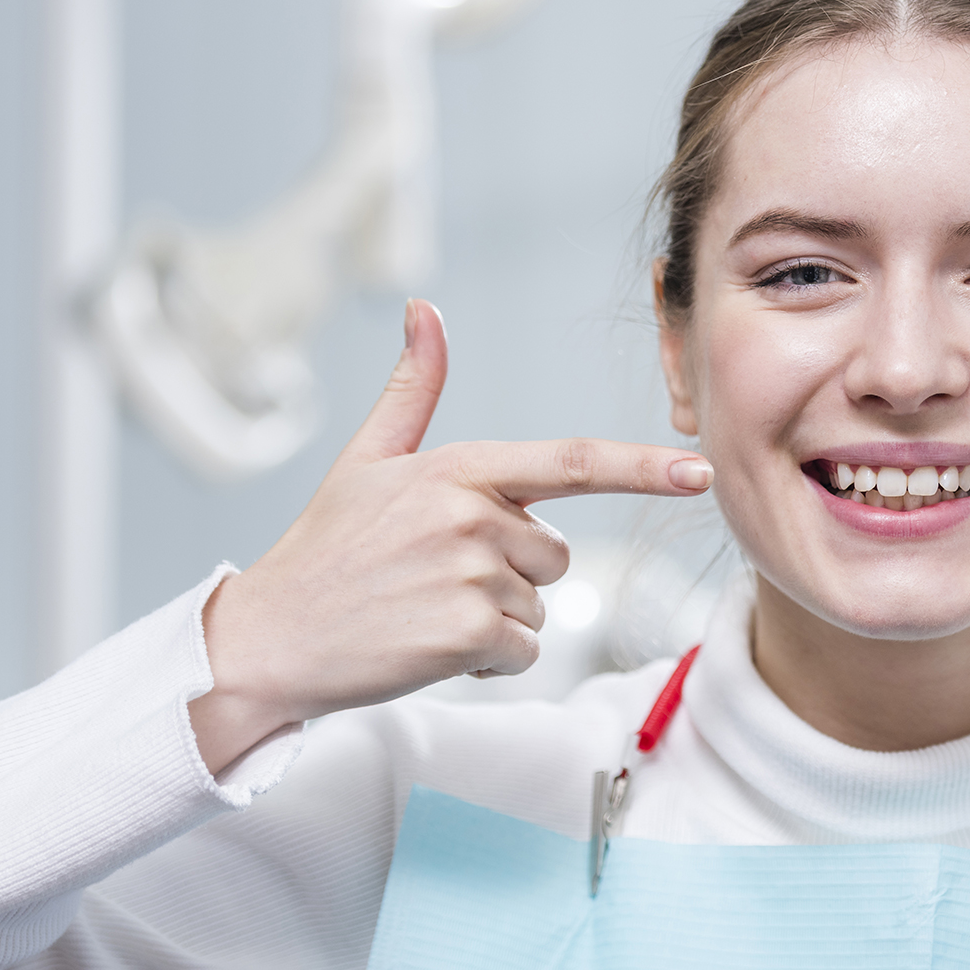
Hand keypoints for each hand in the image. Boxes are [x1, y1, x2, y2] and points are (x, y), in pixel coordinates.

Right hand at [188, 300, 714, 772]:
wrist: (267, 640)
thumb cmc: (324, 552)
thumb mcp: (366, 460)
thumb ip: (411, 389)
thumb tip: (424, 309)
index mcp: (458, 467)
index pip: (573, 462)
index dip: (645, 467)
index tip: (701, 473)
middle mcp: (470, 513)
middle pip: (555, 554)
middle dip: (511, 574)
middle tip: (433, 579)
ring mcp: (471, 574)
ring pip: (539, 606)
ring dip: (494, 621)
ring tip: (422, 611)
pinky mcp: (468, 633)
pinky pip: (522, 651)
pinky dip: (486, 660)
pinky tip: (426, 646)